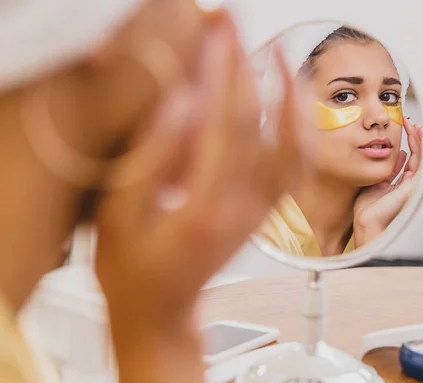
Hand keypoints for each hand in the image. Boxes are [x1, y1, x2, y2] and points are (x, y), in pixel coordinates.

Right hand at [95, 11, 300, 329]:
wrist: (162, 311)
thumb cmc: (133, 271)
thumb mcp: (121, 217)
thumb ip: (152, 158)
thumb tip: (182, 102)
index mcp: (205, 209)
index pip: (224, 122)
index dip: (223, 70)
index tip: (217, 31)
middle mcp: (243, 210)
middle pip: (258, 123)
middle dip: (247, 64)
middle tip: (233, 25)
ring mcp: (260, 213)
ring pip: (293, 147)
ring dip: (289, 95)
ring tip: (279, 54)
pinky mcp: (263, 213)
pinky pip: (295, 168)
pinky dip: (299, 130)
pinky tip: (289, 103)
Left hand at [354, 117, 422, 246]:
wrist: (367, 222)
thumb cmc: (368, 209)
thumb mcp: (376, 181)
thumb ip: (385, 169)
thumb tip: (395, 154)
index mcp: (400, 185)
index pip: (408, 160)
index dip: (407, 145)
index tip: (403, 130)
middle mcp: (409, 185)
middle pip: (417, 157)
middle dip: (415, 138)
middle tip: (410, 122)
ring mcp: (414, 185)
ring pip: (421, 157)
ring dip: (419, 139)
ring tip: (414, 125)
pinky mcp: (415, 184)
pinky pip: (421, 161)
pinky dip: (420, 147)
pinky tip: (417, 135)